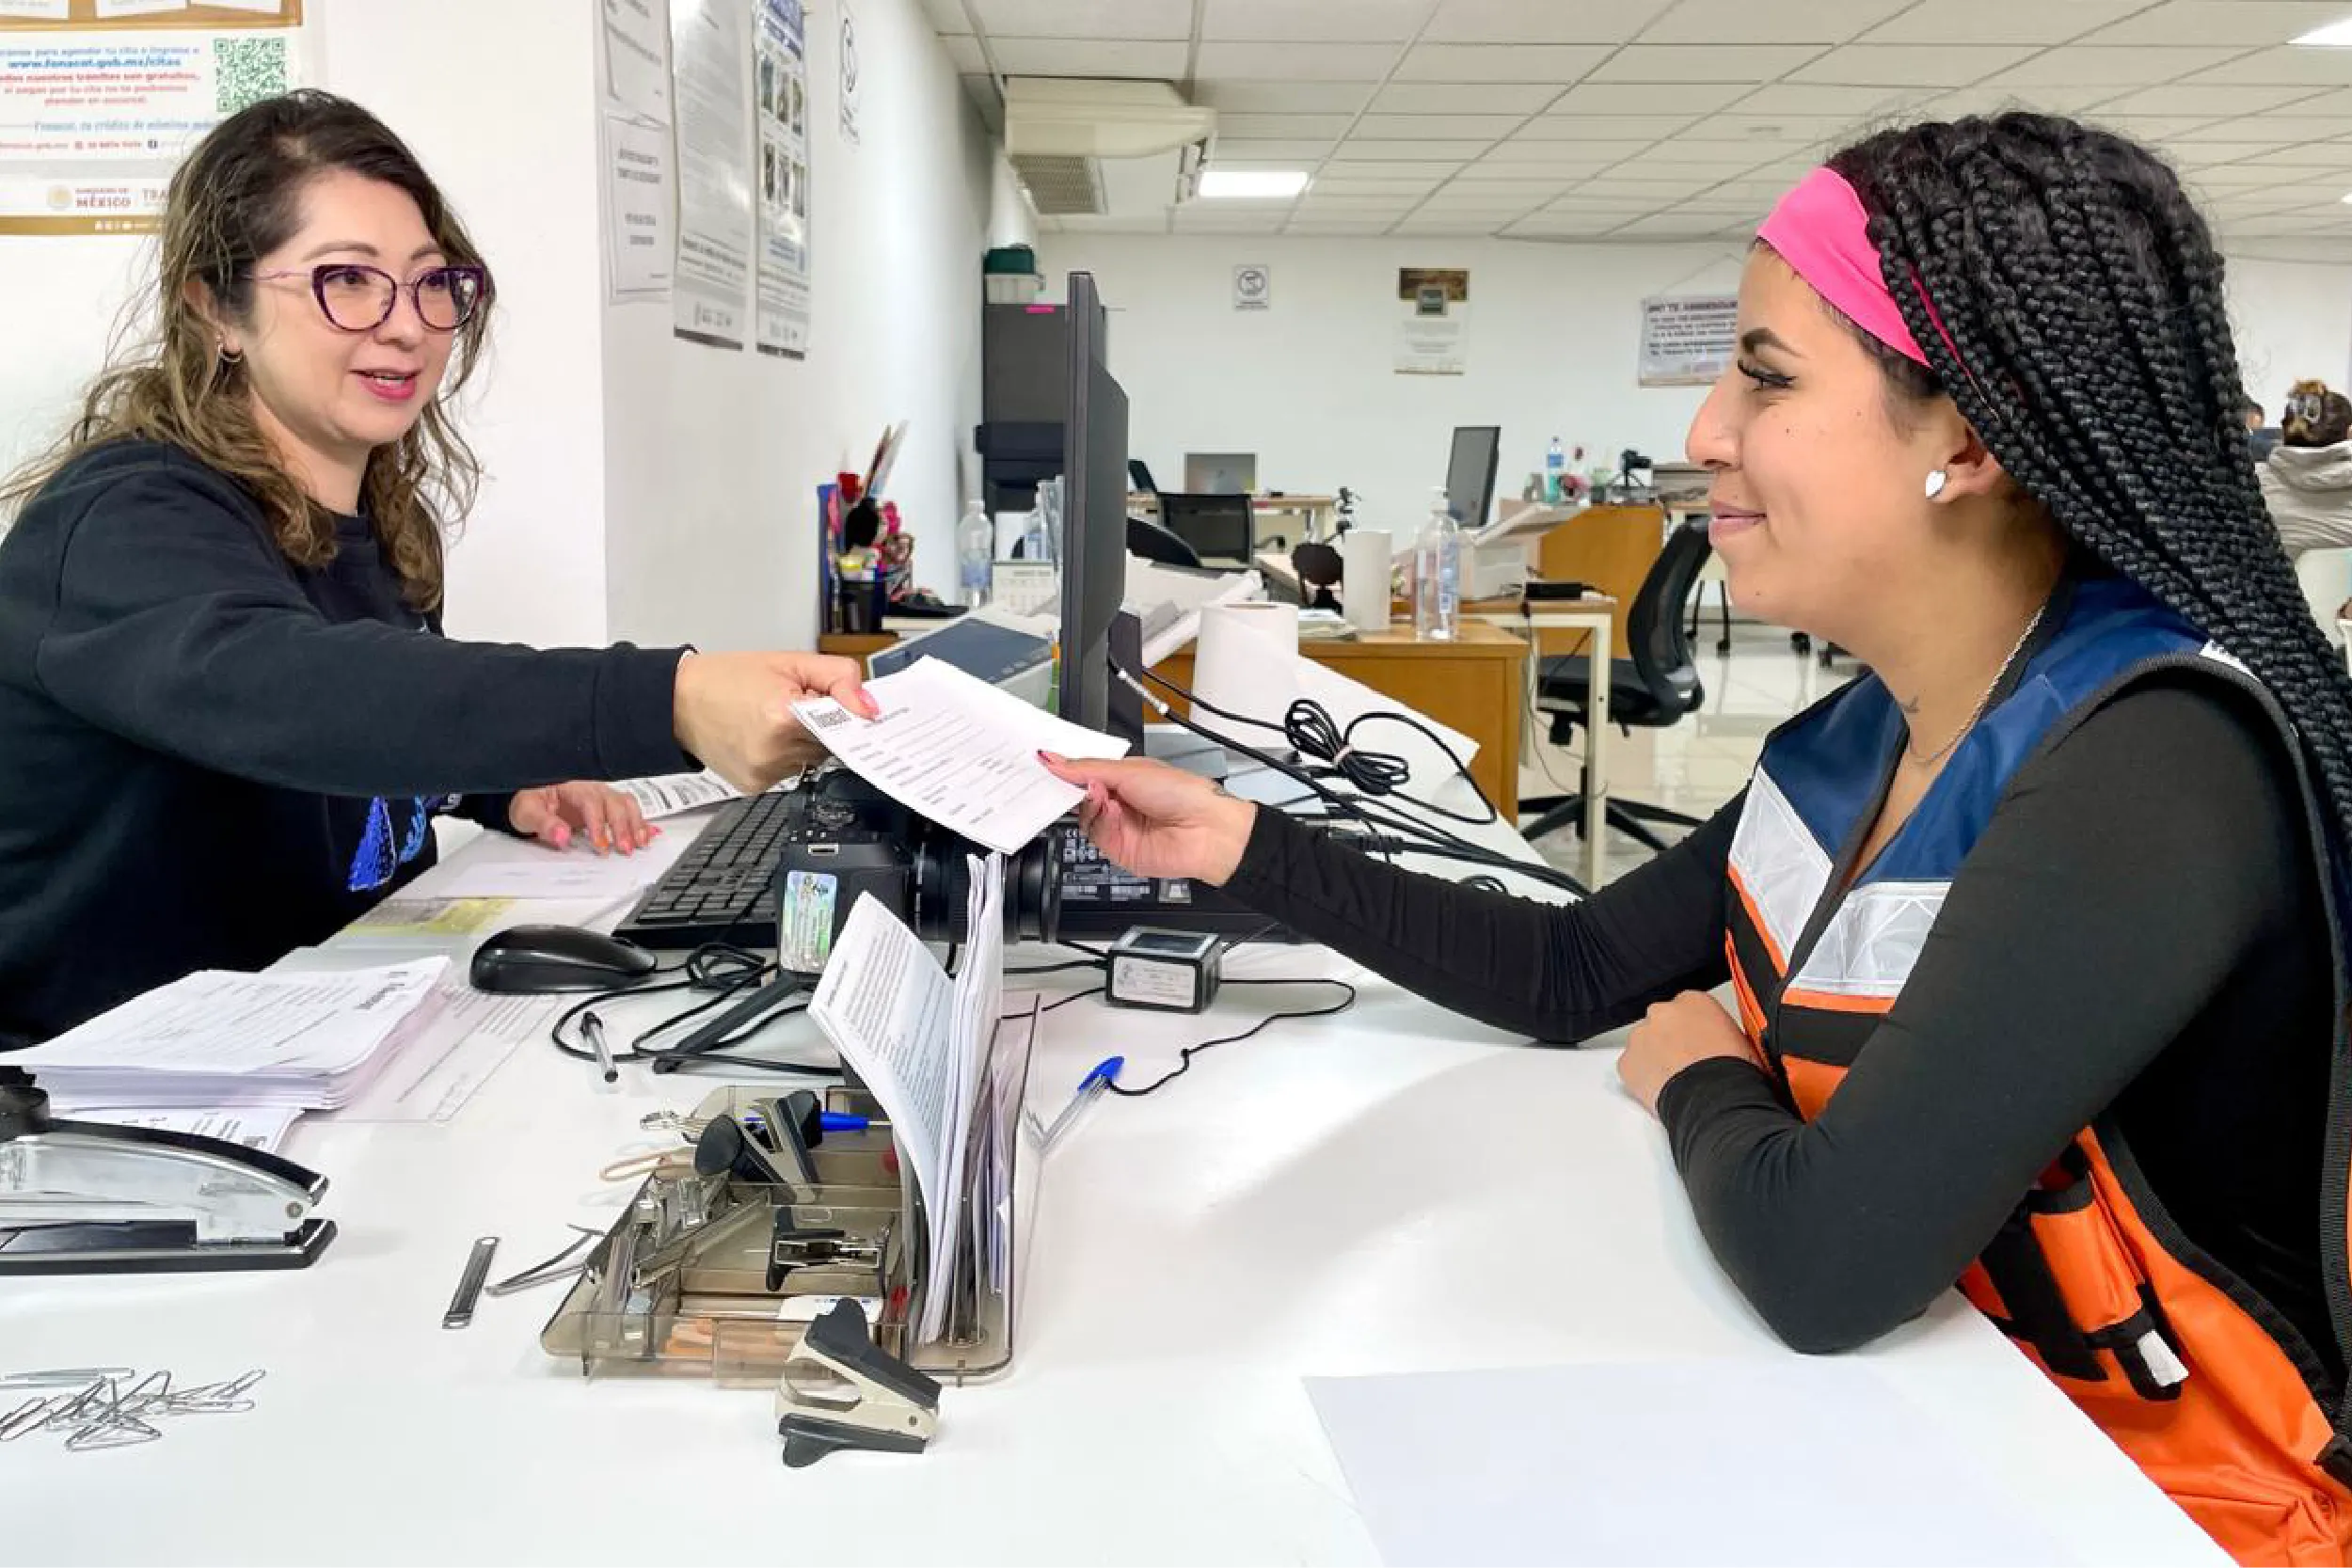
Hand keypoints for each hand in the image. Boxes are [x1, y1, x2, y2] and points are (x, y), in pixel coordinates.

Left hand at [509, 781, 655, 854]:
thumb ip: (544, 824)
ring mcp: (602, 797)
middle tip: (624, 849)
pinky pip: (629, 810)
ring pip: (626, 804)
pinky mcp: (607, 807)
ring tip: (640, 843)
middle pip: (615, 803)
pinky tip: (650, 834)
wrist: (531, 799)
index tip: (600, 844)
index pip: (591, 802)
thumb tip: (562, 836)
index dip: (598, 823)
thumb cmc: (529, 802)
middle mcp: (591, 789)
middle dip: (623, 827)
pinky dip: (641, 822)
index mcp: (572, 787)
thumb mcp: (527, 812)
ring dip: (636, 824)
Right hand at [673, 651, 876, 793]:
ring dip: (803, 741)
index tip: (850, 710)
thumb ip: (838, 678)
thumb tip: (869, 708)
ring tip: (772, 718)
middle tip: (795, 703)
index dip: (845, 713)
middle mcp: (775, 751)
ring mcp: (764, 773)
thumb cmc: (727, 679)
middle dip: (821, 723)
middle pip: (828, 743)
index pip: (843, 723)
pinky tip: (762, 737)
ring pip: (811, 759)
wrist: (678, 702)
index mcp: (784, 716)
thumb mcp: (790, 661)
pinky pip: (789, 772)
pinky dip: (784, 756)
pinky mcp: (755, 786)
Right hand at [1038, 754, 1256, 884]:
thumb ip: (1087, 768)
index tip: (1047, 764)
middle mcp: (1120, 802)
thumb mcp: (1130, 770)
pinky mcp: (1119, 849)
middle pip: (1079, 798)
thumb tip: (1053, 759)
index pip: (1085, 774)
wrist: (1206, 829)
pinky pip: (1095, 835)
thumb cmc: (1183, 793)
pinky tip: (1113, 812)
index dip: (1067, 771)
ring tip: (1104, 796)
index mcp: (1124, 778)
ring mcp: (1119, 827)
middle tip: (1075, 781)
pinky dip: (1101, 822)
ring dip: (1090, 805)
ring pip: (1084, 818)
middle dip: (1075, 788)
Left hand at [1617, 991, 1765, 1114]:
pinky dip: (1642, 1078)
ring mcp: (1641, 1036)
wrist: (1715, 1099)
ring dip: (1655, 1058)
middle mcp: (1663, 1012)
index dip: (1692, 1030)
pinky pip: (1632, 1068)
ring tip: (1676, 1081)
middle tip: (1686, 1064)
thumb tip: (1723, 1040)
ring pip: (1644, 1044)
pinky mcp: (1627, 1062)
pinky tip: (1661, 1089)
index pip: (1687, 1008)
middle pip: (1662, 1023)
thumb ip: (1720, 1029)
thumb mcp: (1741, 1039)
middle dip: (1670, 1041)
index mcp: (1694, 1000)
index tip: (1697, 1044)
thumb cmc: (1733, 1072)